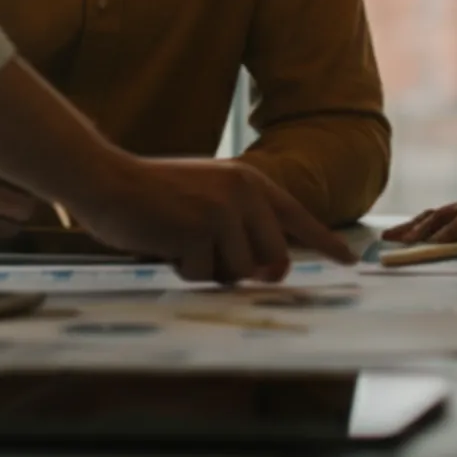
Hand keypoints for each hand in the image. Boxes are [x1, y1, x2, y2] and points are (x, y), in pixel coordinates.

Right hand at [72, 156, 355, 283]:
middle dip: (243, 269)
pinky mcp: (199, 230)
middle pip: (271, 260)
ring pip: (238, 272)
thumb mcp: (208, 198)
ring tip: (180, 239)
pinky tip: (164, 242)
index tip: (349, 261)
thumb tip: (272, 269)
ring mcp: (223, 211)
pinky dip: (181, 268)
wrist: (108, 181)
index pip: (298, 217)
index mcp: (250, 181)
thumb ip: (242, 226)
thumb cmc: (154, 195)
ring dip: (207, 267)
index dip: (324, 243)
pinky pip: (203, 275)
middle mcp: (244, 193)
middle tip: (206, 251)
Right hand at [385, 185, 456, 245]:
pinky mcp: (449, 214)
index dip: (453, 230)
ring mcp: (456, 208)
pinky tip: (391, 235)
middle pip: (443, 216)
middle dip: (424, 230)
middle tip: (406, 244)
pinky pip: (427, 219)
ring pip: (431, 216)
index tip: (436, 242)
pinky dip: (409, 227)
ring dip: (411, 228)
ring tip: (389, 239)